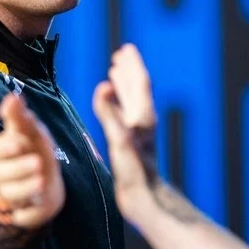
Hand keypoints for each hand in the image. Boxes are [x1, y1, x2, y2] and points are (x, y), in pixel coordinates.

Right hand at [0, 93, 65, 229]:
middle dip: (18, 168)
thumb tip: (12, 97)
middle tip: (37, 161)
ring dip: (25, 187)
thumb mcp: (31, 132)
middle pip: (1, 174)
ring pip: (10, 195)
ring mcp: (11, 196)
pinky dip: (30, 211)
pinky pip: (21, 216)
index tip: (20, 143)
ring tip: (41, 179)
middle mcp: (2, 176)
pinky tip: (39, 202)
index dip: (4, 148)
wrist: (48, 183)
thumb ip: (21, 117)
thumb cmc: (36, 151)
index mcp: (1, 154)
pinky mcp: (23, 214)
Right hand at [92, 44, 160, 216]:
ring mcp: (139, 132)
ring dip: (124, 86)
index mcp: (143, 117)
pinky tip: (113, 107)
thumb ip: (110, 113)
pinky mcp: (133, 144)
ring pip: (132, 101)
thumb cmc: (134, 172)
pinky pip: (126, 115)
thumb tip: (103, 85)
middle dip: (128, 71)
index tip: (126, 49)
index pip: (140, 83)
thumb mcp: (120, 140)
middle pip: (137, 89)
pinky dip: (118, 105)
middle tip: (119, 55)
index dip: (133, 65)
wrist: (145, 200)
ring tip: (115, 73)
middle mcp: (143, 121)